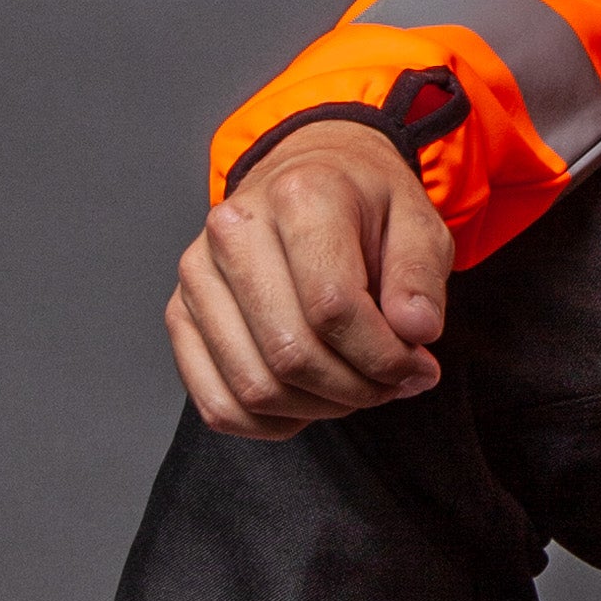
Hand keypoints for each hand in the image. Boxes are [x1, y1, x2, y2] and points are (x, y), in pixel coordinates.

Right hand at [168, 123, 457, 439]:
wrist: (307, 178)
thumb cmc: (363, 206)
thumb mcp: (418, 223)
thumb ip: (420, 277)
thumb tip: (414, 332)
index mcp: (298, 195)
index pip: (333, 307)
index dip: (384, 356)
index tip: (416, 364)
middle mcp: (233, 230)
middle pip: (291, 354)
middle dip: (355, 389)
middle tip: (391, 383)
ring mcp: (198, 274)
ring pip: (254, 387)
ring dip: (317, 408)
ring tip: (354, 387)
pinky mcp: (180, 314)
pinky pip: (218, 403)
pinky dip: (270, 423)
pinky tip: (309, 400)